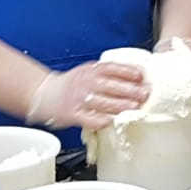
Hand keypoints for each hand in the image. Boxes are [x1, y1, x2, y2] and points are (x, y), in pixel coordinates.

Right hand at [25, 61, 147, 130]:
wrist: (45, 94)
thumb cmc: (72, 84)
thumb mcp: (89, 71)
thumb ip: (107, 73)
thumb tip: (136, 77)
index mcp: (91, 70)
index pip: (112, 68)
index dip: (128, 71)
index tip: (141, 76)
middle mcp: (85, 83)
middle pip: (110, 86)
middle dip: (130, 90)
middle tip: (145, 94)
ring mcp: (79, 99)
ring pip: (103, 103)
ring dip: (121, 105)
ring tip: (135, 108)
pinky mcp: (73, 114)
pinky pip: (90, 119)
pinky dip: (102, 120)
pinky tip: (113, 120)